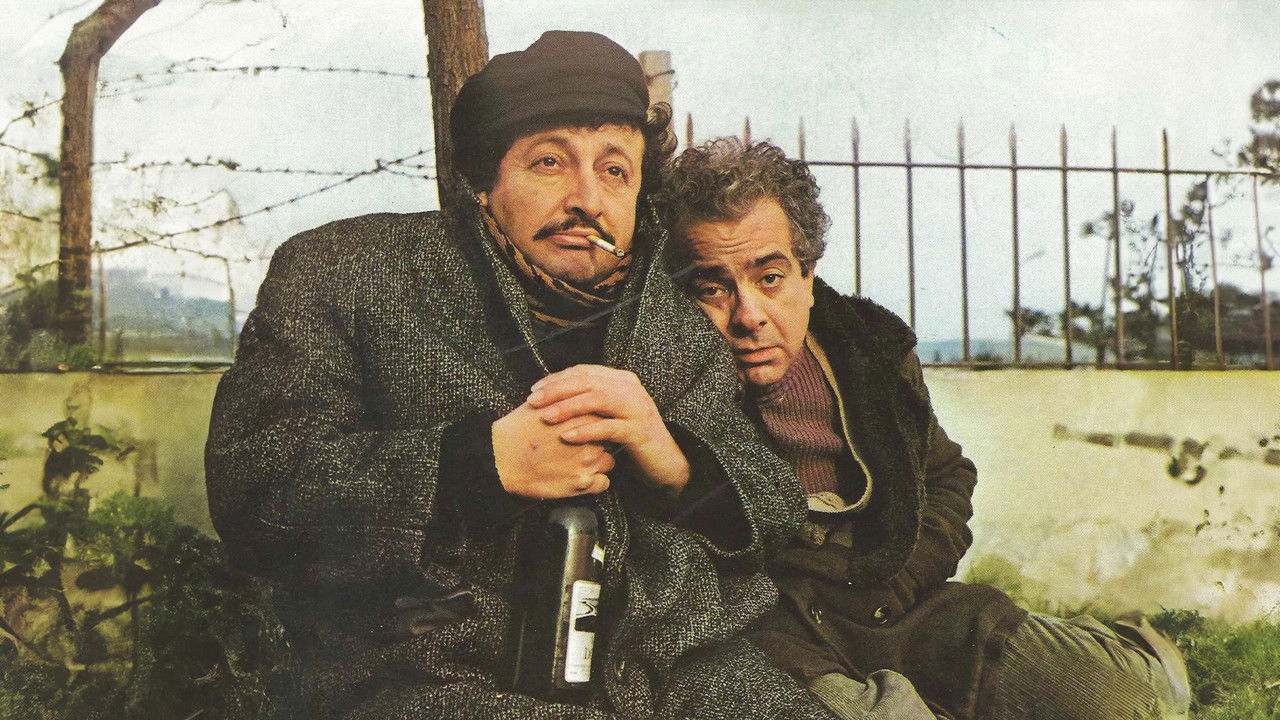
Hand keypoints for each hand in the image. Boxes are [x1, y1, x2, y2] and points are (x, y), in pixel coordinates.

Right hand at [492, 402, 613, 498]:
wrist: (500, 458)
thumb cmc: (516, 432)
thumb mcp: (539, 405)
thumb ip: (560, 401)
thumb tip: (569, 397)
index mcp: (580, 417)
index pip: (602, 417)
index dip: (594, 423)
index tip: (588, 428)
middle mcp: (588, 439)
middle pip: (607, 439)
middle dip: (596, 441)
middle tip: (581, 446)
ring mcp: (586, 462)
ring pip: (607, 461)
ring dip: (598, 462)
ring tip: (580, 462)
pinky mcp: (580, 483)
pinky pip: (603, 484)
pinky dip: (596, 482)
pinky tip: (583, 478)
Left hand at [526, 365, 688, 496]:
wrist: (665, 462)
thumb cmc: (631, 438)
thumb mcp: (611, 413)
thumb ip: (591, 400)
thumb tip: (555, 394)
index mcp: (622, 380)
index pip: (585, 372)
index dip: (558, 379)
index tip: (535, 390)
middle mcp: (631, 389)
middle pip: (589, 382)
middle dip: (557, 390)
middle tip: (533, 400)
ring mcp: (637, 409)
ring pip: (597, 400)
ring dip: (568, 407)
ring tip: (546, 416)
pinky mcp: (639, 431)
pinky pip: (608, 427)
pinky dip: (585, 430)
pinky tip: (566, 436)